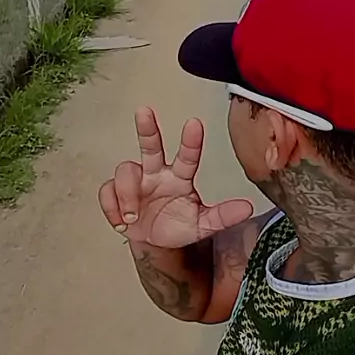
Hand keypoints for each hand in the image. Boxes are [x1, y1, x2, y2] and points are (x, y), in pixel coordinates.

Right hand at [98, 107, 253, 249]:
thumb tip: (247, 208)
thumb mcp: (202, 225)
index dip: (190, 140)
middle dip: (147, 128)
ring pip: (126, 171)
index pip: (187, 156)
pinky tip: (121, 220)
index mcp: (179, 177)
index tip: (194, 123)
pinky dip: (113, 207)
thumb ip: (222, 216)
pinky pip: (108, 191)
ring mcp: (136, 182)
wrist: (154, 243)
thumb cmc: (178, 225)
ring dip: (126, 194)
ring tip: (132, 216)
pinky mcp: (116, 193)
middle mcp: (157, 173)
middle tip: (144, 111)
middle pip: (150, 145)